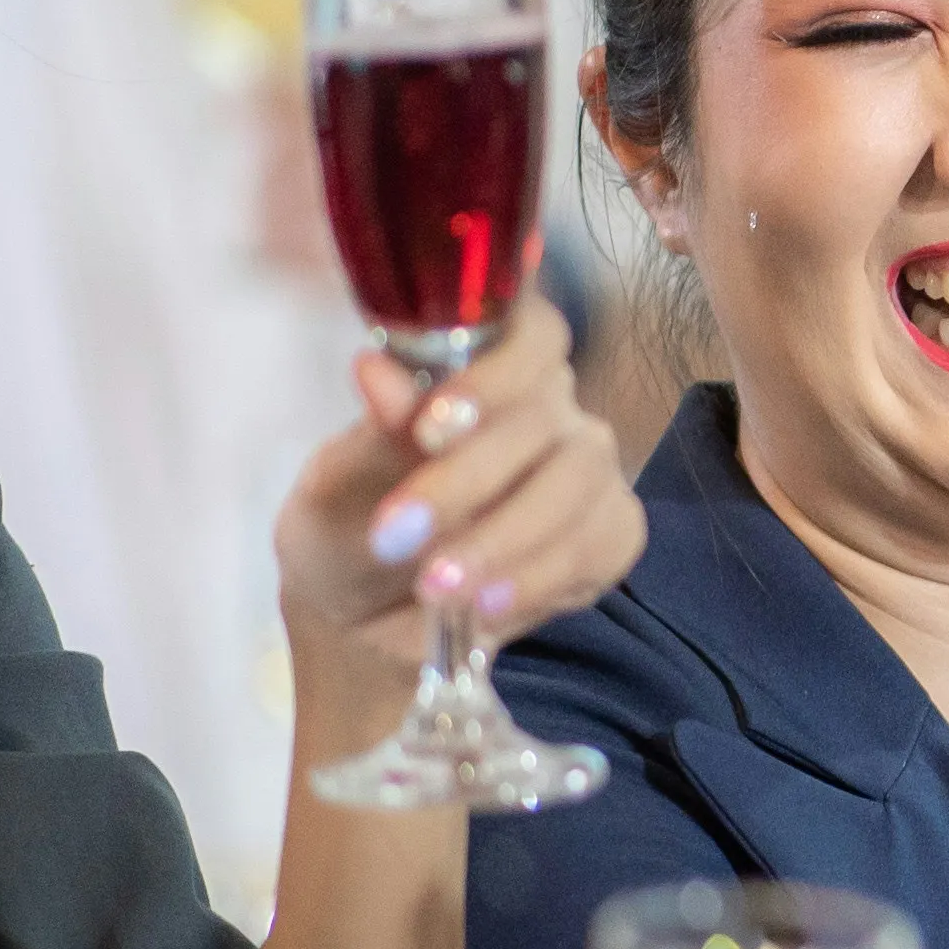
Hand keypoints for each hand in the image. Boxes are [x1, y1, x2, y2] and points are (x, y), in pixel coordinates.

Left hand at [277, 295, 649, 719]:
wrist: (369, 615)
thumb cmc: (349, 529)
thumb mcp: (338, 488)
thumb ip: (374, 436)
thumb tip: (376, 369)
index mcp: (484, 370)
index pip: (530, 333)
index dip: (493, 373)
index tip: (429, 427)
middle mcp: (549, 409)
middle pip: (545, 420)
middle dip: (469, 481)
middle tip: (397, 536)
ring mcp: (588, 472)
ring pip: (578, 485)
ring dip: (503, 540)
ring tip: (435, 587)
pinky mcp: (610, 536)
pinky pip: (596, 548)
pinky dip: (538, 580)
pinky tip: (485, 606)